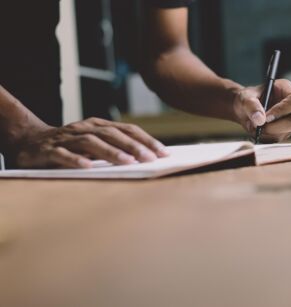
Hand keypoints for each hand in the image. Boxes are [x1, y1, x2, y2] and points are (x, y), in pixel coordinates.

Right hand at [13, 117, 168, 168]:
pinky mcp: (48, 150)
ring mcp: (66, 138)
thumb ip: (115, 148)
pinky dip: (75, 160)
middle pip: (112, 134)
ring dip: (110, 152)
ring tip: (127, 162)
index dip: (146, 140)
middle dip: (133, 146)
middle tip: (150, 159)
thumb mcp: (94, 144)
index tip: (164, 153)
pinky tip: (88, 167)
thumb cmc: (70, 145)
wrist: (29, 141)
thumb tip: (146, 160)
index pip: (127, 129)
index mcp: (98, 125)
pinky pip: (62, 154)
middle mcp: (84, 128)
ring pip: (91, 142)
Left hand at [232, 79, 290, 142]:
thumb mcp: (245, 97)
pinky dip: (264, 138)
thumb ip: (251, 105)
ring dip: (266, 133)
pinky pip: (277, 140)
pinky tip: (256, 130)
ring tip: (253, 125)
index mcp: (287, 90)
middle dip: (273, 127)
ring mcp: (290, 120)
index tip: (266, 117)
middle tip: (257, 126)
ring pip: (285, 133)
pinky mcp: (284, 132)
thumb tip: (260, 120)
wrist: (243, 109)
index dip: (282, 110)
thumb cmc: (247, 98)